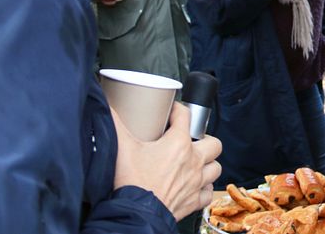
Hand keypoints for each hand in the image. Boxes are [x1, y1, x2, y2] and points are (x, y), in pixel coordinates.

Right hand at [111, 102, 221, 220]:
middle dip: (205, 139)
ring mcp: (196, 181)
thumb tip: (109, 109)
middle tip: (191, 141)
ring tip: (196, 163)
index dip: (179, 109)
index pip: (186, 115)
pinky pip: (208, 192)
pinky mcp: (194, 200)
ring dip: (208, 164)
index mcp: (178, 143)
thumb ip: (115, 124)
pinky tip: (194, 186)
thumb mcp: (122, 148)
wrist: (136, 214)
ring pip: (215, 167)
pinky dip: (204, 188)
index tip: (173, 112)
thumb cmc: (132, 183)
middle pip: (214, 143)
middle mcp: (193, 161)